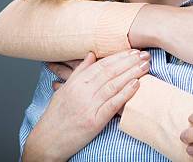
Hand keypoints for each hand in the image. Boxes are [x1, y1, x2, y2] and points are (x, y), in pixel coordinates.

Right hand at [22, 50, 150, 160]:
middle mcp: (82, 92)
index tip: (133, 51)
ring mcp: (88, 106)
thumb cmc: (56, 116)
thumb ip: (79, 72)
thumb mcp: (64, 89)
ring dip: (132, 74)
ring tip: (145, 66)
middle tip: (145, 55)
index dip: (119, 57)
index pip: (102, 65)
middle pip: (110, 72)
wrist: (47, 141)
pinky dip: (125, 93)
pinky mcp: (93, 121)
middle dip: (129, 62)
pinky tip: (136, 84)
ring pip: (113, 85)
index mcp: (76, 83)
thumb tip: (91, 55)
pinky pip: (112, 105)